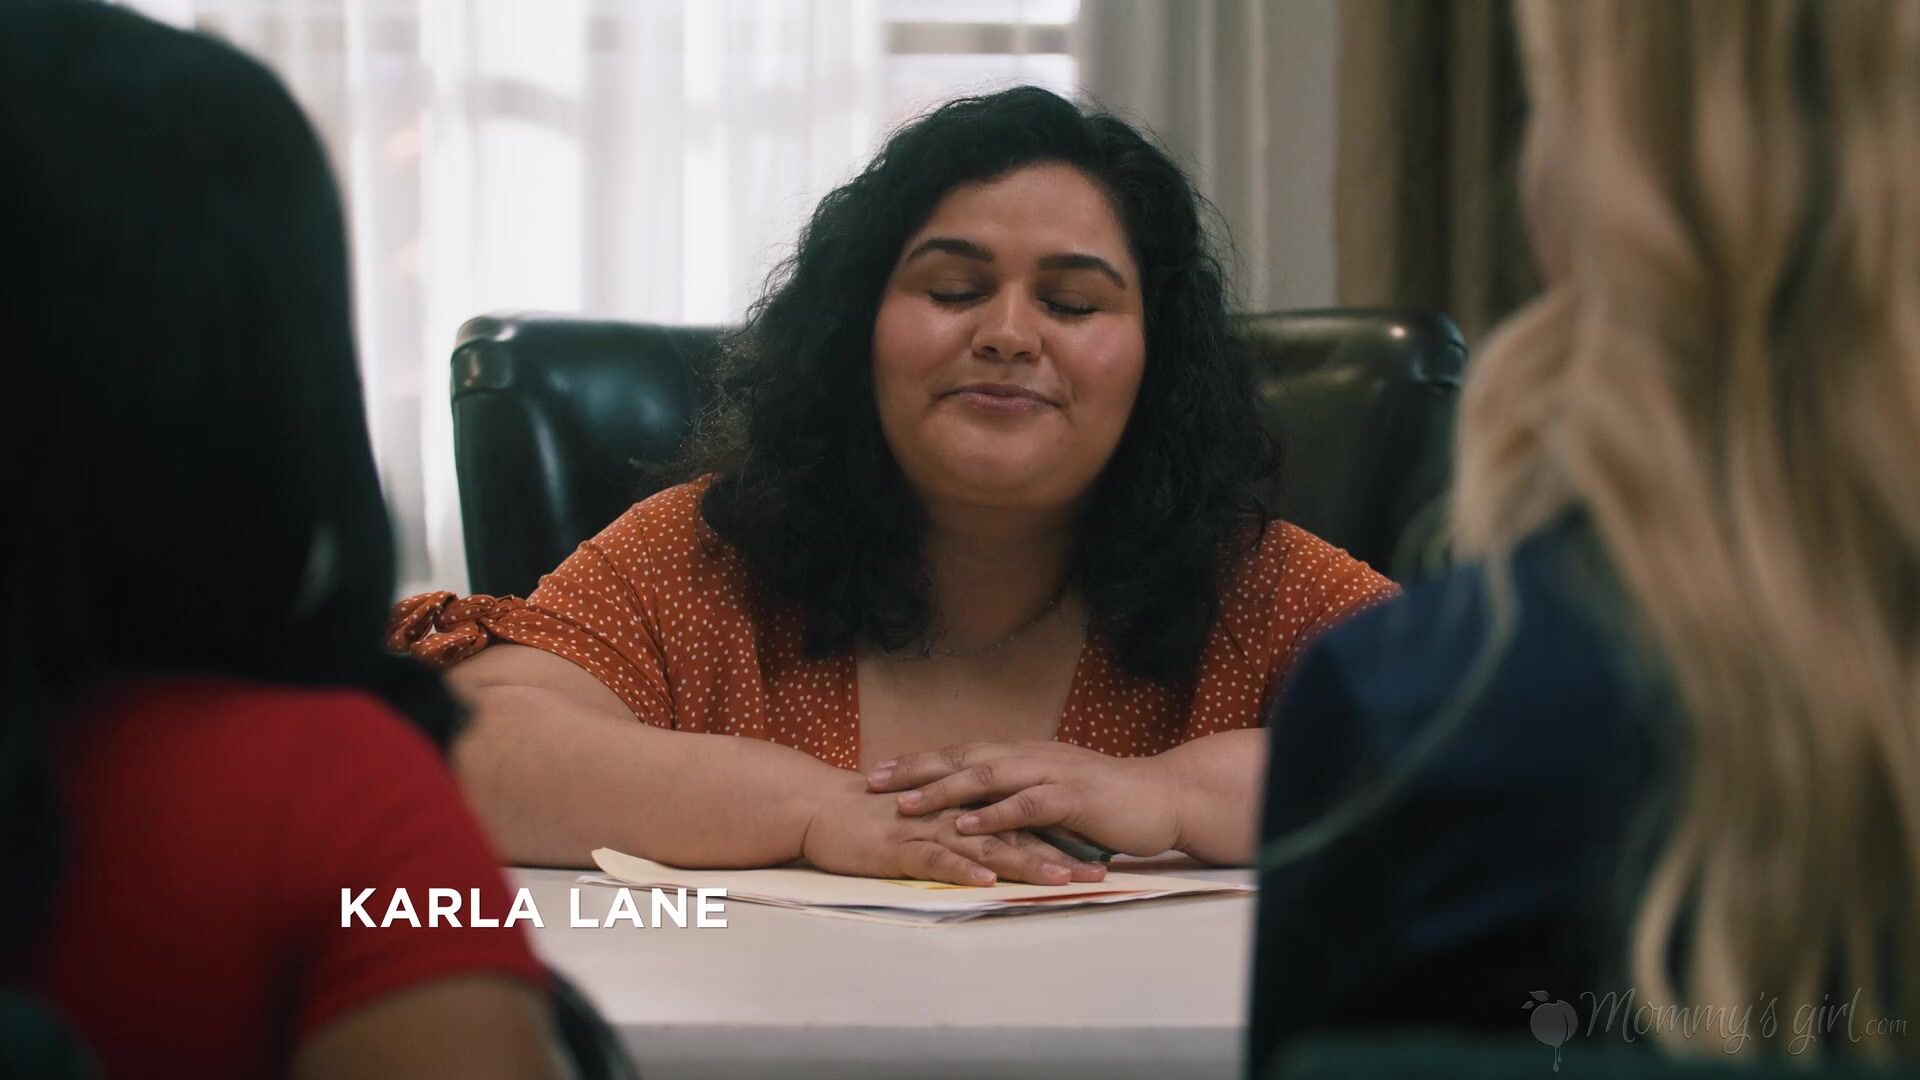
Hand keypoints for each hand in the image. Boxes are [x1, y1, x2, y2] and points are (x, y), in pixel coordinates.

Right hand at [800, 777, 1109, 886]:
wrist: (821, 808)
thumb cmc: (875, 819)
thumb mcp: (930, 820)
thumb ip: (966, 828)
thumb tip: (1004, 847)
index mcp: (964, 807)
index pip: (1024, 821)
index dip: (1063, 838)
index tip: (1101, 854)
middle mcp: (954, 815)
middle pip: (1016, 834)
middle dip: (1059, 855)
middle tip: (1098, 874)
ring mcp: (928, 828)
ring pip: (985, 846)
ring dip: (1024, 862)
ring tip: (1060, 879)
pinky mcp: (899, 846)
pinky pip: (935, 859)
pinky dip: (962, 870)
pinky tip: (987, 883)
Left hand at [866, 741, 1185, 857]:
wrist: (1163, 798)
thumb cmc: (1109, 801)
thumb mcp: (1055, 792)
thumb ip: (1020, 795)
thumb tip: (981, 806)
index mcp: (1024, 755)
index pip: (963, 754)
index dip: (921, 761)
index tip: (880, 770)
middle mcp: (1031, 757)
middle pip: (964, 758)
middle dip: (917, 768)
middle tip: (874, 779)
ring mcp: (1051, 774)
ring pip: (988, 777)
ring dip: (944, 789)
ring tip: (906, 803)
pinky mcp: (1073, 797)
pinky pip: (1027, 804)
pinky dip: (995, 814)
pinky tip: (967, 825)